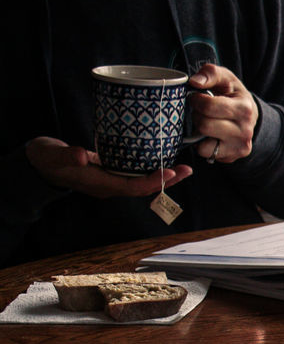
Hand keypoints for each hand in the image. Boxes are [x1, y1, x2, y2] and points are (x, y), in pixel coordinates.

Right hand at [25, 137, 192, 198]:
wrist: (37, 164)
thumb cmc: (45, 159)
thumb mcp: (53, 156)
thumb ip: (67, 156)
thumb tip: (82, 156)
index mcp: (99, 184)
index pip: (132, 187)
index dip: (152, 181)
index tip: (169, 171)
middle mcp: (109, 185)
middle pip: (143, 187)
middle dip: (166, 180)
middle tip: (187, 170)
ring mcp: (110, 179)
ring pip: (142, 181)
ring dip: (162, 175)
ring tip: (181, 167)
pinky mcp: (109, 170)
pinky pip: (135, 173)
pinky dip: (149, 167)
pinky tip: (160, 158)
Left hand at [188, 63, 258, 163]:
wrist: (250, 116)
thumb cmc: (233, 94)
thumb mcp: (226, 78)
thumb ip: (210, 73)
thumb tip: (194, 82)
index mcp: (244, 109)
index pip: (208, 107)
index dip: (196, 100)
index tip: (197, 97)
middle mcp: (245, 131)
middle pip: (204, 125)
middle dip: (197, 116)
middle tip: (201, 111)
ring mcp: (239, 147)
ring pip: (203, 145)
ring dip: (199, 132)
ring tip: (206, 122)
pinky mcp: (232, 157)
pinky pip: (205, 153)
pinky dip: (203, 144)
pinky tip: (210, 135)